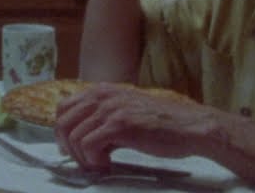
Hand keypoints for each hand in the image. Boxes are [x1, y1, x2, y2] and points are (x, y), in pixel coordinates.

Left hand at [54, 83, 216, 169]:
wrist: (192, 126)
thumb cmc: (163, 124)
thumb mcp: (127, 112)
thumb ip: (104, 120)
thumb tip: (83, 139)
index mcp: (102, 91)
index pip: (64, 107)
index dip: (63, 131)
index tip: (71, 148)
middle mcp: (102, 96)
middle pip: (63, 123)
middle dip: (68, 147)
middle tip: (84, 161)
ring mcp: (110, 109)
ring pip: (74, 137)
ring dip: (83, 158)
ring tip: (100, 164)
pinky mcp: (120, 125)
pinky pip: (89, 145)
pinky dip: (93, 160)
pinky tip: (107, 164)